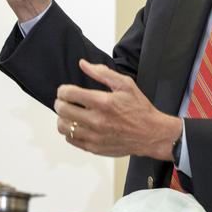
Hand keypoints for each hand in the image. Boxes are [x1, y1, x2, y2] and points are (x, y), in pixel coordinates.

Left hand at [54, 59, 182, 159]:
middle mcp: (96, 120)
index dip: (62, 90)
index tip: (65, 90)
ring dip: (62, 118)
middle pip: (63, 110)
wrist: (151, 134)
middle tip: (64, 101)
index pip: (69, 94)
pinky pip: (71, 140)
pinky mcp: (94, 148)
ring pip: (63, 127)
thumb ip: (102, 73)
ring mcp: (94, 136)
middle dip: (60, 102)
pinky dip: (70, 131)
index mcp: (103, 102)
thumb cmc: (139, 108)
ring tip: (69, 113)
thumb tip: (83, 64)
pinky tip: (77, 125)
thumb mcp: (125, 84)